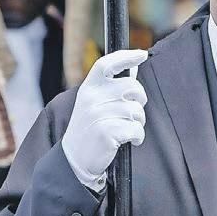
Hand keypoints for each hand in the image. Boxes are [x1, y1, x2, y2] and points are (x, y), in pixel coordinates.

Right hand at [61, 50, 147, 190]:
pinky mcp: (106, 133)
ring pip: (136, 111)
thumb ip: (112, 87)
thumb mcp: (94, 104)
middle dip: (140, 100)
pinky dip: (138, 137)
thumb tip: (134, 69)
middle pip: (132, 87)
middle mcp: (91, 98)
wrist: (75, 160)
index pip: (107, 64)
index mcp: (88, 88)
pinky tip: (130, 141)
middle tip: (133, 113)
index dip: (126, 56)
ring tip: (127, 130)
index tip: (141, 54)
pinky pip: (136, 129)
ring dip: (138, 122)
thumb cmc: (89, 129)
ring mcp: (98, 115)